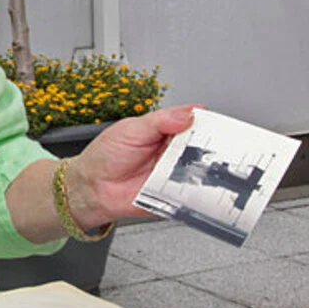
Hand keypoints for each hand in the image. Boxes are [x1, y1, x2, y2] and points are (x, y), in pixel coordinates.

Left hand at [67, 104, 200, 227]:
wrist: (93, 187)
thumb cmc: (105, 155)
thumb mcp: (130, 130)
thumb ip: (160, 121)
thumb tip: (188, 114)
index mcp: (164, 129)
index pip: (193, 122)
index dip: (206, 122)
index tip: (216, 123)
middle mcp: (173, 150)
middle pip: (203, 146)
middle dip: (212, 145)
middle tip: (209, 145)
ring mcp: (175, 172)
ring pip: (202, 169)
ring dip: (205, 167)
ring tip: (197, 164)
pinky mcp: (175, 194)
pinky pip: (193, 192)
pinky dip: (197, 190)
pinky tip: (192, 184)